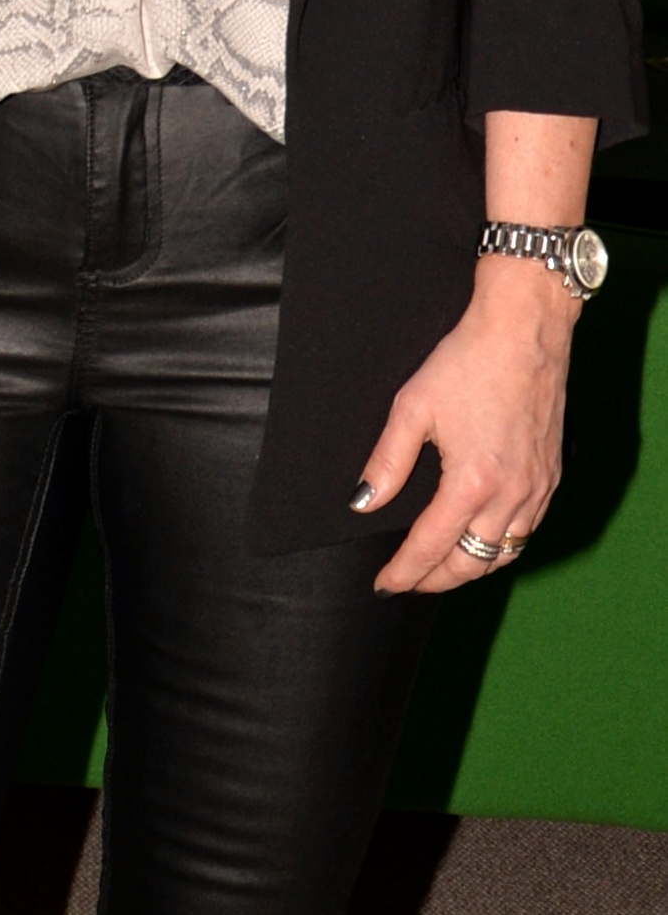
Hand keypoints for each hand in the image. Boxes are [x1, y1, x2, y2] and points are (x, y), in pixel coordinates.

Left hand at [355, 254, 579, 592]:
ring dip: (471, 567)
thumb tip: (362, 503)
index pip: (432, 547)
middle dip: (436, 580)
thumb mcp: (412, 407)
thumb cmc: (467, 361)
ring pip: (505, 553)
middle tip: (407, 583)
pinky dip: (503, 547)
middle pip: (472, 562)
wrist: (525, 330)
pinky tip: (484, 540)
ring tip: (440, 569)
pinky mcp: (551, 476)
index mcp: (472, 484)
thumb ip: (386, 462)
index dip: (404, 571)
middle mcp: (511, 496)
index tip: (383, 584)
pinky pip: (528, 531)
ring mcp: (537, 488)